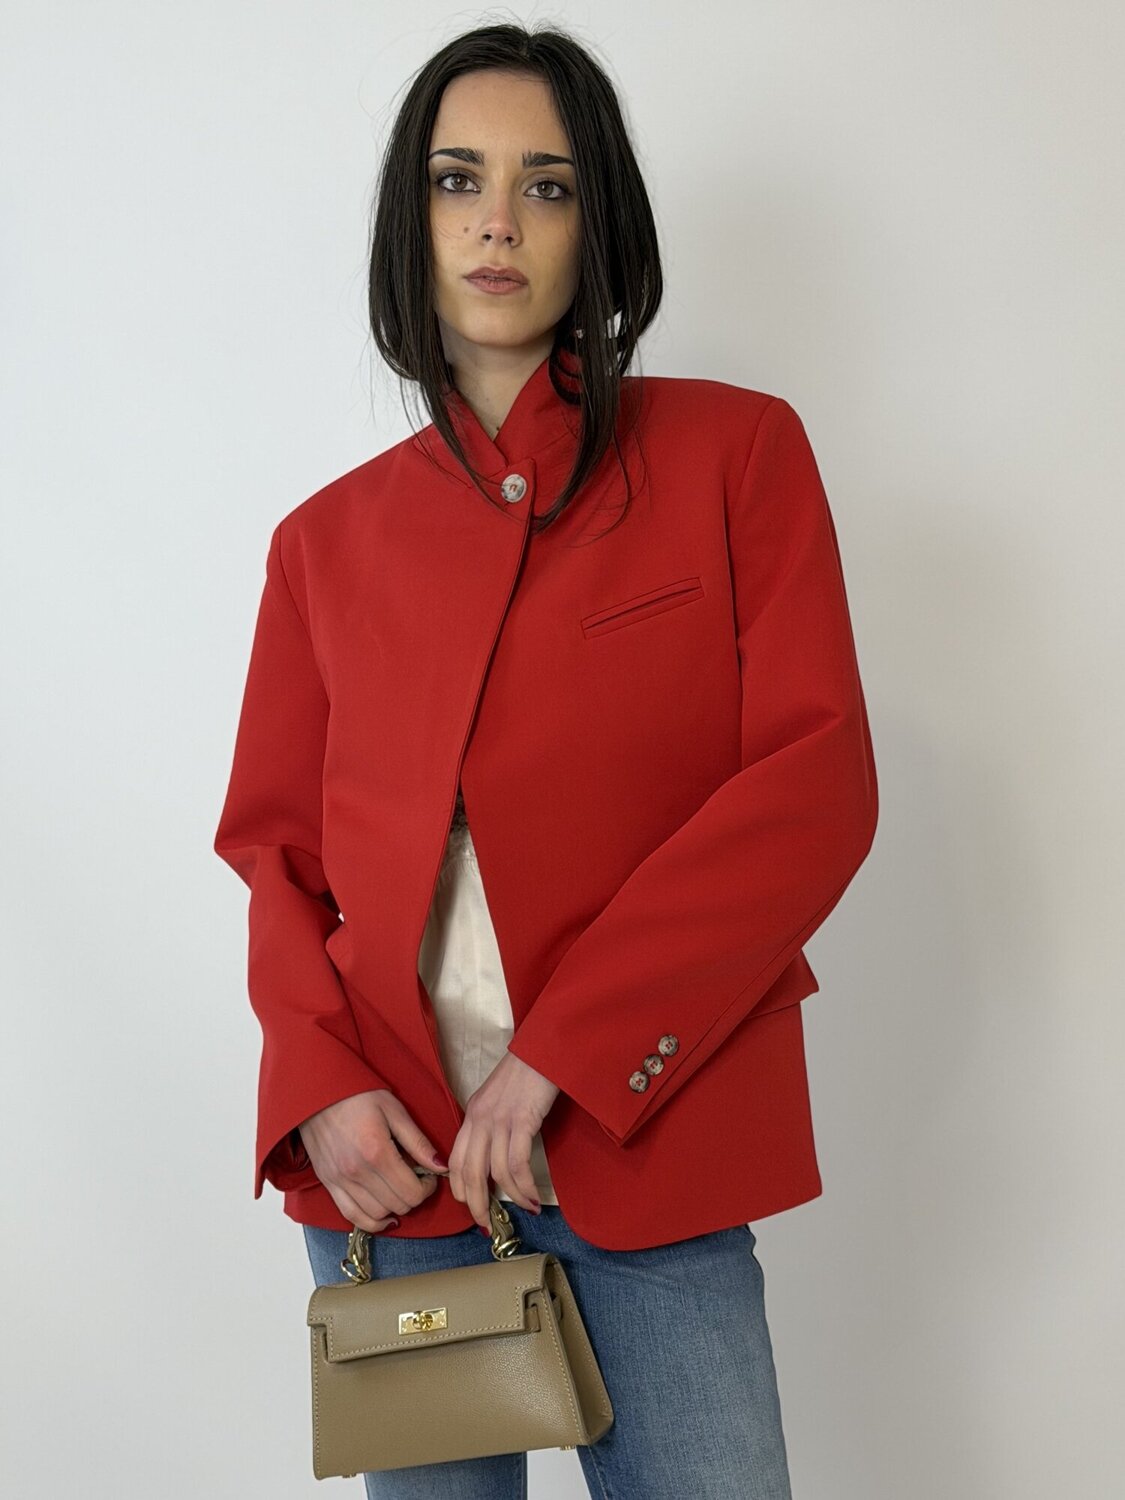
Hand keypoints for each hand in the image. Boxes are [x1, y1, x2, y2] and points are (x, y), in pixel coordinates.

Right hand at [297, 1089, 443, 1231]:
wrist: (318, 1091)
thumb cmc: (358, 1095)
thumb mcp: (394, 1110)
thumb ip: (418, 1142)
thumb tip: (441, 1166)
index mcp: (377, 1152)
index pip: (412, 1192)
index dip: (428, 1187)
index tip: (429, 1175)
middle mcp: (357, 1172)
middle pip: (397, 1206)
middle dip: (414, 1196)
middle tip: (416, 1179)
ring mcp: (340, 1181)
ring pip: (377, 1215)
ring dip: (394, 1207)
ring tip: (398, 1190)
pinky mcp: (328, 1183)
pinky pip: (351, 1215)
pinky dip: (370, 1221)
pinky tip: (383, 1214)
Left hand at [446, 1050, 560, 1228]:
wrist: (543, 1048)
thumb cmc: (526, 1071)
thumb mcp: (498, 1097)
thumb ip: (491, 1123)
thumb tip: (495, 1155)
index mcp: (472, 1114)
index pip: (456, 1161)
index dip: (460, 1189)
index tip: (472, 1206)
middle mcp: (480, 1119)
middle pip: (470, 1173)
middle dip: (476, 1204)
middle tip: (487, 1224)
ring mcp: (500, 1120)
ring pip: (495, 1172)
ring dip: (510, 1197)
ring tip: (524, 1208)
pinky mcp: (522, 1121)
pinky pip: (517, 1164)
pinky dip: (524, 1185)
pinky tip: (533, 1196)